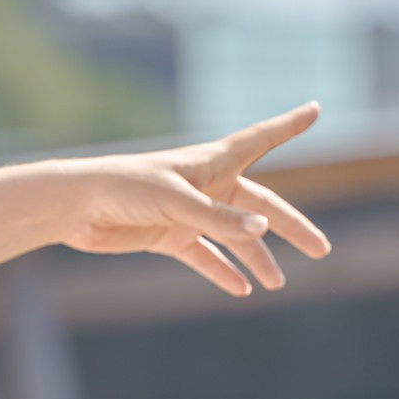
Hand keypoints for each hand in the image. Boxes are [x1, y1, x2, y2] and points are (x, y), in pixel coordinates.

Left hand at [43, 103, 331, 297]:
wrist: (77, 207)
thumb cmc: (126, 189)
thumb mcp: (177, 202)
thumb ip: (219, 218)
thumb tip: (263, 229)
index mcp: (212, 162)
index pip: (261, 140)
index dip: (289, 125)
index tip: (315, 108)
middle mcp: (207, 186)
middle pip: (261, 205)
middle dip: (291, 227)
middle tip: (321, 250)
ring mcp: (190, 213)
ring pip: (235, 237)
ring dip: (257, 259)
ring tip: (277, 283)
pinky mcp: (169, 237)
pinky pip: (204, 256)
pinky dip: (221, 272)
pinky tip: (240, 290)